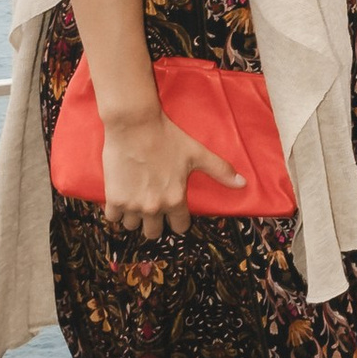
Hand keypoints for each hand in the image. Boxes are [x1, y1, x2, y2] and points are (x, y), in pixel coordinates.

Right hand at [98, 104, 242, 238]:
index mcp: (175, 200)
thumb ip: (220, 170)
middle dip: (155, 223)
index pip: (180, 227)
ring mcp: (132, 205)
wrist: (135, 124)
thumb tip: (243, 183)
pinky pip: (113, 218)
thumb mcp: (197, 153)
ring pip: (132, 226)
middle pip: (154, 233)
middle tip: (153, 207)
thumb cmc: (168, 137)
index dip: (179, 219)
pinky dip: (116, 211)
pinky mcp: (114, 198)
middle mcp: (154, 207)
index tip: (175, 212)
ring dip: (134, 217)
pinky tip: (120, 197)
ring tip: (136, 200)